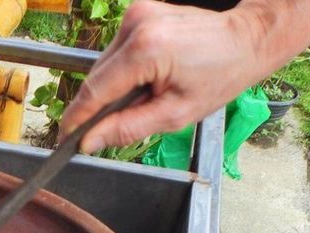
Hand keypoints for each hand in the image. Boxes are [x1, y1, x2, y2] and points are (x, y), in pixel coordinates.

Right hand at [59, 0, 309, 153]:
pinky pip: (116, 52)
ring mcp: (136, 15)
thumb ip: (127, 129)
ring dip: (110, 88)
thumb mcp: (174, 115)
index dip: (77, 120)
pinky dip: (120, 71)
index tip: (63, 139)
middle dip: (95, 107)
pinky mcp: (139, 12)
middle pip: (96, 78)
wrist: (246, 39)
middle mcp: (136, 25)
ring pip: (103, 65)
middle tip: (101, 132)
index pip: (95, 92)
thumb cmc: (219, 76)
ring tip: (138, 100)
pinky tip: (142, 81)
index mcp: (145, 50)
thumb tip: (89, 142)